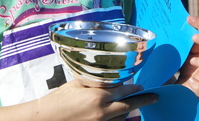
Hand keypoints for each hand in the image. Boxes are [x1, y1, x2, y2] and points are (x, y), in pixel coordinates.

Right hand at [35, 81, 156, 120]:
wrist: (44, 119)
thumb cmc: (58, 100)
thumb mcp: (77, 85)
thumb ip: (95, 83)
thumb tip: (108, 81)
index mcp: (98, 96)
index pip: (124, 91)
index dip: (135, 89)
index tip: (142, 87)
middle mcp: (102, 112)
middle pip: (129, 107)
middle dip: (143, 101)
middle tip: (154, 98)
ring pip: (122, 119)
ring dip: (126, 113)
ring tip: (131, 107)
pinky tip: (117, 117)